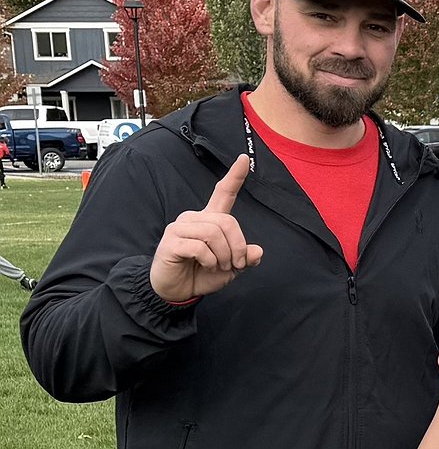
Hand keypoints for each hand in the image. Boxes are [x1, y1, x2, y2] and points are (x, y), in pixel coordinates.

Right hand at [149, 152, 262, 304]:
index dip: (235, 176)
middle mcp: (194, 218)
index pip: (223, 193)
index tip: (246, 158)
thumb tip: (257, 251)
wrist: (176, 290)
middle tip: (235, 264)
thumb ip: (245, 258)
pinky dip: (210, 260)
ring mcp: (180, 228)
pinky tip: (205, 266)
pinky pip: (200, 247)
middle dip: (238, 247)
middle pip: (228, 222)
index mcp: (210, 220)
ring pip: (214, 233)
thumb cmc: (202, 274)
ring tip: (219, 266)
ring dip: (224, 255)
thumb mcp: (231, 268)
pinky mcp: (171, 241)